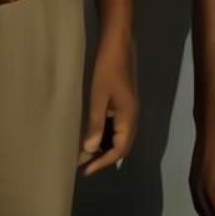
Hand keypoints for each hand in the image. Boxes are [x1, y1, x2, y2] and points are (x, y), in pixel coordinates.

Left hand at [79, 37, 137, 175]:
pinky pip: (116, 126)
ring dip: (103, 146)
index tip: (85, 171)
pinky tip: (90, 134)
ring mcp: (128, 109)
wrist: (118, 45)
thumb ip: (95, 124)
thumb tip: (89, 150)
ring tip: (83, 152)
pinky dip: (104, 134)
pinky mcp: (122, 103)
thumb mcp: (98, 98)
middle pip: (121, 145)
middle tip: (83, 165)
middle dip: (103, 157)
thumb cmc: (107, 70)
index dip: (103, 162)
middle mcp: (131, 116)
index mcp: (128, 117)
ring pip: (118, 136)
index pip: (119, 148)